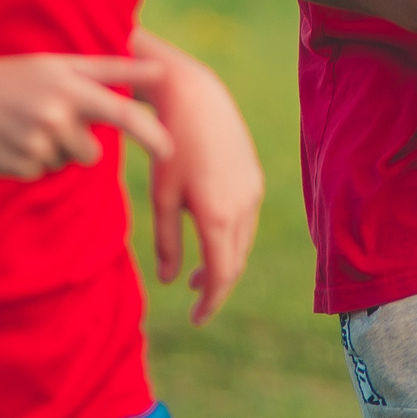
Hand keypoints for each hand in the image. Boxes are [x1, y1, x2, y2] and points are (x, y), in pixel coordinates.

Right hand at [0, 52, 171, 178]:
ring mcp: (33, 144)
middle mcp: (54, 116)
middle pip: (93, 151)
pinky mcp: (16, 168)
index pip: (121, 113)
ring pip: (67, 163)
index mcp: (68, 88)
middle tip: (51, 119)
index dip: (150, 133)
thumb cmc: (15, 75)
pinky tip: (10, 139)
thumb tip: (161, 68)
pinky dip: (32, 160)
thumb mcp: (59, 64)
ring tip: (26, 125)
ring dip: (55, 150)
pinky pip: (42, 173)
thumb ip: (111, 68)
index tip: (171, 148)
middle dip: (82, 142)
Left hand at [134, 30, 263, 324]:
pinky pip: (247, 221)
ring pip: (244, 243)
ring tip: (198, 276)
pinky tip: (211, 237)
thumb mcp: (162, 197)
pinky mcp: (254, 178)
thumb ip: (168, 242)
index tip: (195, 319)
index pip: (221, 275)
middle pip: (236, 263)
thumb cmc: (170, 146)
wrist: (197, 98)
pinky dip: (231, 240)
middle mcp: (244, 207)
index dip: (209, 302)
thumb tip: (171, 280)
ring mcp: (253, 192)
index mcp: (219, 216)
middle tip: (196, 305)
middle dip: (217, 287)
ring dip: (225, 264)